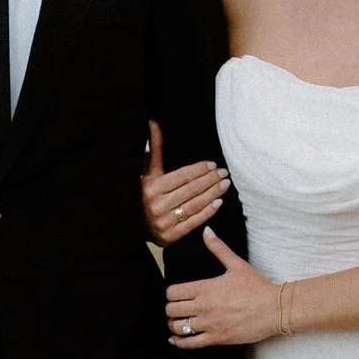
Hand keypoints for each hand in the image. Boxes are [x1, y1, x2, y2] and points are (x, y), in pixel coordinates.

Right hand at [142, 118, 228, 246]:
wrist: (134, 226)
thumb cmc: (145, 195)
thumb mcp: (149, 173)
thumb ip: (155, 149)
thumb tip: (153, 122)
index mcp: (151, 187)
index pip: (182, 176)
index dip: (199, 169)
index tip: (213, 164)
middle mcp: (156, 204)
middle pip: (191, 189)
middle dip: (210, 180)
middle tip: (224, 173)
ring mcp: (163, 222)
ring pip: (194, 204)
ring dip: (213, 194)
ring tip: (225, 185)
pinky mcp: (169, 237)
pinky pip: (193, 222)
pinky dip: (208, 212)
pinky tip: (218, 202)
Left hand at [167, 230, 279, 348]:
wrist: (275, 309)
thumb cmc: (257, 286)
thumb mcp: (237, 264)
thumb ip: (218, 248)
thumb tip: (207, 231)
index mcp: (206, 288)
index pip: (172, 292)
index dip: (171, 294)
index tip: (176, 295)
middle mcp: (204, 306)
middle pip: (171, 310)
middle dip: (171, 309)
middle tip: (176, 309)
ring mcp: (210, 324)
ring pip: (178, 327)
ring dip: (174, 325)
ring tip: (177, 323)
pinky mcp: (217, 338)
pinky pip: (191, 344)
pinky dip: (180, 342)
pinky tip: (176, 340)